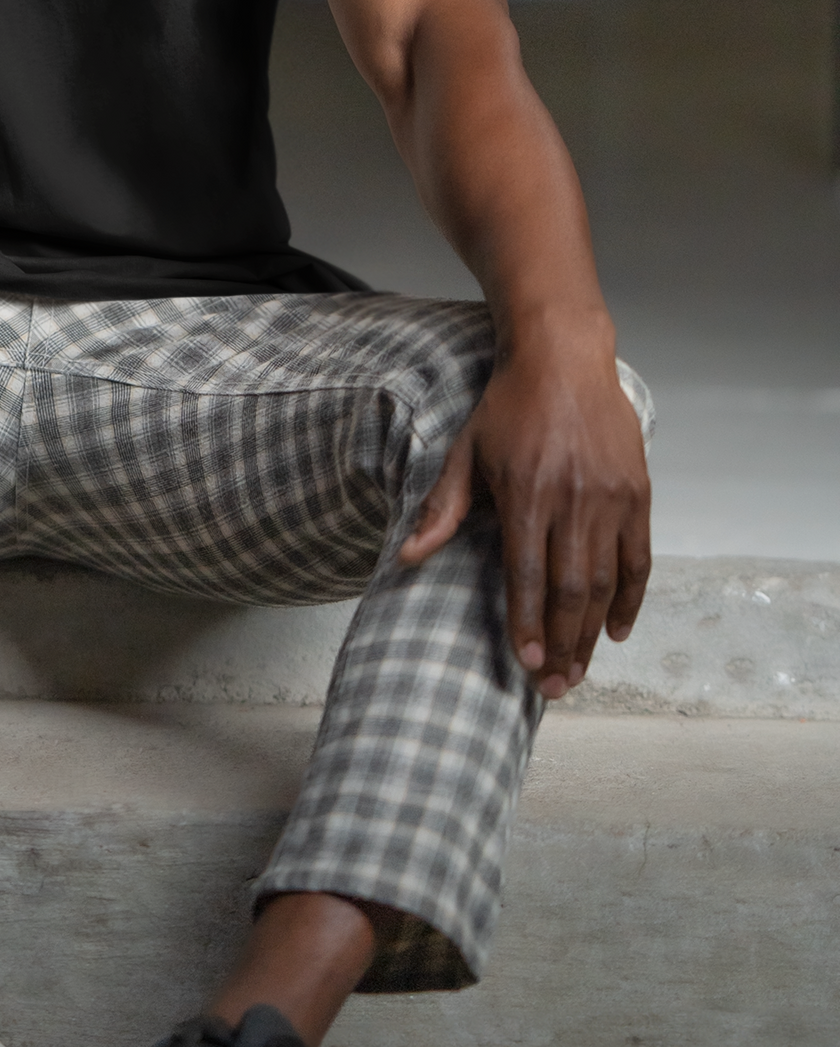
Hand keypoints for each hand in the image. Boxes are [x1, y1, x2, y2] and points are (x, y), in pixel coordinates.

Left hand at [397, 337, 649, 699]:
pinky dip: (630, 597)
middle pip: (571, 589)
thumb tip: (407, 557)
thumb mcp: (466, 452)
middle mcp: (574, 500)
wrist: (564, 358)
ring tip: (579, 671)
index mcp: (528, 493)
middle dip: (563, 644)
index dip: (528, 623)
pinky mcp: (637, 492)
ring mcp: (610, 497)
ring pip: (605, 580)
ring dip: (593, 632)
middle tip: (554, 688)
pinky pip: (639, 557)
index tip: (526, 663)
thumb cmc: (508, 407)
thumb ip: (442, 509)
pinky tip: (617, 630)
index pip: (528, 574)